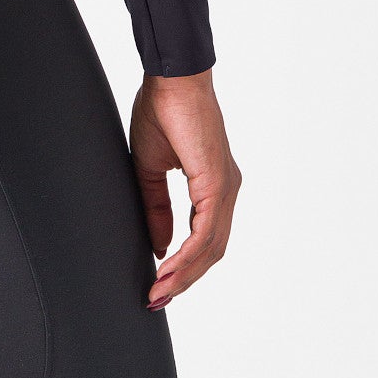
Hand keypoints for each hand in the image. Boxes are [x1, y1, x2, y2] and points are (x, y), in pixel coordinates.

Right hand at [129, 69, 239, 311]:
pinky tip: (166, 268)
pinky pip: (205, 232)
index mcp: (214, 185)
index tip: (159, 286)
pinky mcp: (217, 183)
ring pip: (211, 248)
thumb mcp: (151, 168)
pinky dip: (186, 255)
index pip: (205, 239)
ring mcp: (226, 188)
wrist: (171, 78)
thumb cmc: (161, 111)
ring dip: (184, 274)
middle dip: (184, 280)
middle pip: (211, 252)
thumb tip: (160, 248)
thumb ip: (157, 208)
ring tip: (158, 292)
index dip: (184, 266)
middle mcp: (227, 190)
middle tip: (156, 299)